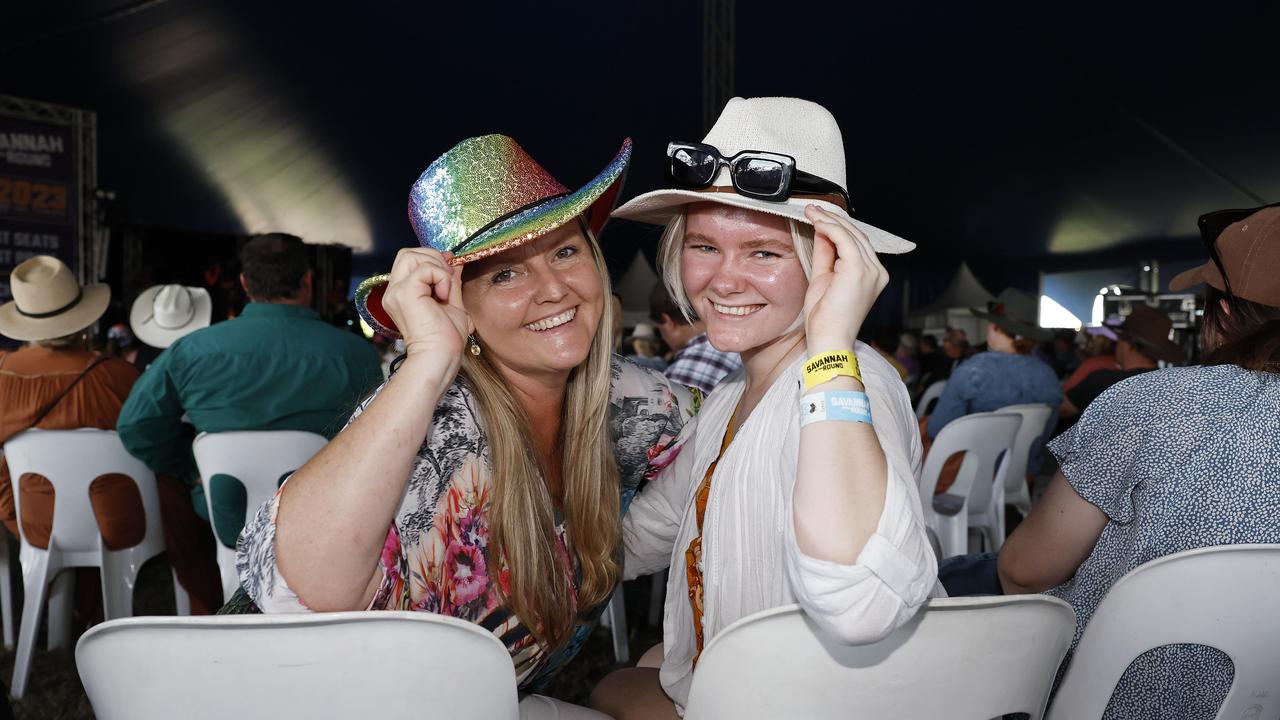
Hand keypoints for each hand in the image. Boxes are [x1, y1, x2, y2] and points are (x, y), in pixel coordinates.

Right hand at [380, 248, 471, 374]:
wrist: (441, 356)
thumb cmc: (446, 338)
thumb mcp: (452, 302)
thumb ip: (450, 281)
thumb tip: (455, 261)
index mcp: (402, 293)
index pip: (410, 260)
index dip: (432, 259)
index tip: (450, 271)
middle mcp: (394, 291)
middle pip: (407, 253)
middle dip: (433, 258)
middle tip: (448, 279)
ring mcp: (396, 292)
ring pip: (412, 255)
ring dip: (436, 266)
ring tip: (445, 289)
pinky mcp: (404, 293)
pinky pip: (424, 268)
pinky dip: (440, 277)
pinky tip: (443, 295)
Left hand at [802, 205, 888, 352]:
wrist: (829, 341)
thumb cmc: (825, 318)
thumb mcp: (823, 279)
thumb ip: (825, 255)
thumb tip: (822, 232)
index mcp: (872, 275)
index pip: (857, 243)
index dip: (837, 227)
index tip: (818, 217)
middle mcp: (877, 271)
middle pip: (856, 235)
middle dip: (833, 219)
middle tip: (812, 209)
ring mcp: (871, 271)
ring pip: (851, 234)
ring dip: (829, 220)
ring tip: (811, 212)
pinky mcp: (859, 270)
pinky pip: (844, 240)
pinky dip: (830, 228)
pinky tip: (817, 222)